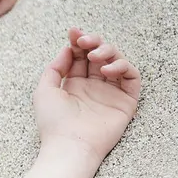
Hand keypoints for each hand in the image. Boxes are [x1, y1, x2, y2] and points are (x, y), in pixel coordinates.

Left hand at [33, 28, 141, 161]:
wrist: (69, 145)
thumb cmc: (54, 122)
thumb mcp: (44, 91)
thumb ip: (55, 68)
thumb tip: (68, 49)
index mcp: (74, 85)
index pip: (81, 57)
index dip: (79, 42)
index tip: (73, 32)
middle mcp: (94, 87)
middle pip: (99, 55)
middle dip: (93, 42)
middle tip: (84, 41)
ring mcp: (110, 93)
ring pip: (116, 61)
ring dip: (108, 51)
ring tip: (95, 56)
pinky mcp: (126, 101)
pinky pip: (132, 77)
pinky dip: (122, 67)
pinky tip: (107, 71)